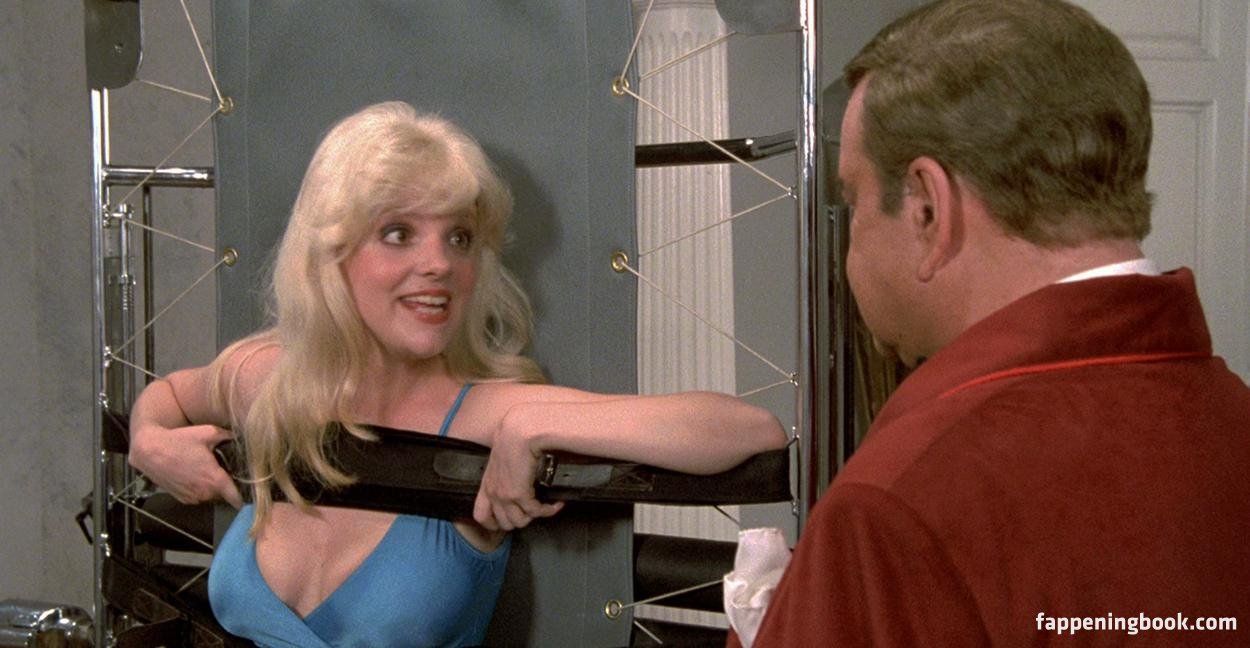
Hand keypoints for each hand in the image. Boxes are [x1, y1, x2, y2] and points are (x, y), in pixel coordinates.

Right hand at [128, 423, 242, 507]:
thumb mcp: (208, 432)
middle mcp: (205, 493)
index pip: (236, 498)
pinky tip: (195, 475)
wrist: (149, 450)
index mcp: (214, 479)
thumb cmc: (179, 440)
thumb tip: (242, 436)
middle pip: (224, 495)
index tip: (253, 497)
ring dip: (212, 488)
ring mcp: (192, 498)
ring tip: (207, 471)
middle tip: (226, 471)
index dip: (245, 498)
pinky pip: (198, 497)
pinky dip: (200, 490)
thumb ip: (229, 436)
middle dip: (227, 486)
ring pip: (211, 496)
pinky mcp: (181, 499)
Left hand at [473, 420, 562, 530]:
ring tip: (545, 507)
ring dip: (535, 517)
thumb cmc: (513, 439)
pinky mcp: (519, 495)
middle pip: (504, 523)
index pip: (480, 515)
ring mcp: (504, 496)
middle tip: (534, 510)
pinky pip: (535, 512)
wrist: (519, 433)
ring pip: (520, 522)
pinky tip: (556, 504)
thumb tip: (516, 481)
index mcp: (486, 485)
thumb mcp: (501, 460)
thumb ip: (503, 474)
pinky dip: (549, 511)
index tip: (508, 522)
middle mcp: (493, 493)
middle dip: (521, 520)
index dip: (493, 524)